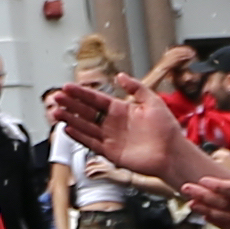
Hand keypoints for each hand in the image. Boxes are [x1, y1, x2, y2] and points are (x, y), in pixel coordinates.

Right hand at [42, 81, 185, 179]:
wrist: (172, 153)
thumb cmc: (167, 129)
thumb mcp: (153, 101)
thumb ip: (136, 87)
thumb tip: (120, 75)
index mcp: (121, 109)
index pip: (96, 99)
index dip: (81, 93)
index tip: (67, 87)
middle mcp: (113, 123)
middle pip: (86, 112)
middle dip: (71, 105)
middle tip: (57, 98)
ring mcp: (110, 138)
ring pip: (85, 127)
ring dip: (70, 119)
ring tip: (56, 112)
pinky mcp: (110, 152)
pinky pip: (91, 143)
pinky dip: (79, 137)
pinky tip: (68, 129)